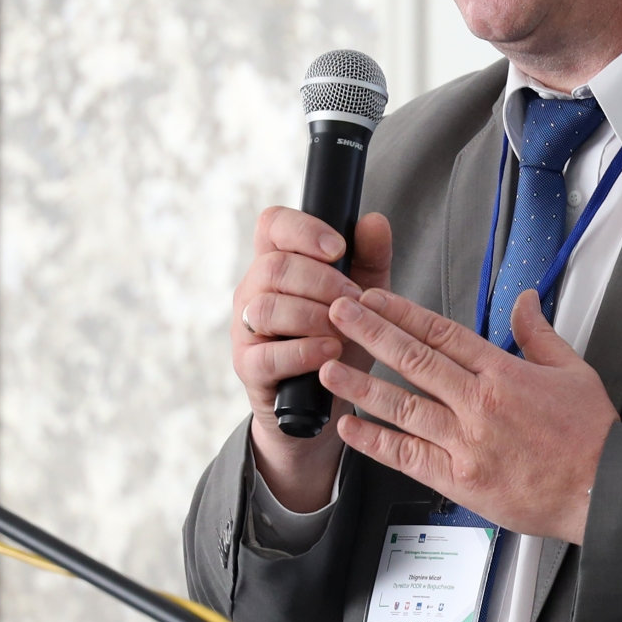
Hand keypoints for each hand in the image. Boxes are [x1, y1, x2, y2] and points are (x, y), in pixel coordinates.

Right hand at [232, 207, 392, 510]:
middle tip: (354, 301)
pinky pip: (268, 354)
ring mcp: (246, 329)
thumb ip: (371, 258)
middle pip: (274, 265)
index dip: (303, 229)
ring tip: (344, 330)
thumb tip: (374, 221)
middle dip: (322, 281)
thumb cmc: (343, 338)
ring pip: (267, 307)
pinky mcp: (248, 367)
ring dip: (313, 316)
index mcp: (279, 263)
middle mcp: (255, 290)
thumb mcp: (364, 297)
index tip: (339, 248)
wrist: (329, 400)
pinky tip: (331, 352)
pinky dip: (304, 351)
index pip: (273, 224)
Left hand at [319, 287, 617, 543]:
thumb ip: (539, 333)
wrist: (604, 488)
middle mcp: (480, 404)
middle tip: (340, 312)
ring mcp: (467, 442)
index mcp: (504, 373)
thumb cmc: (591, 436)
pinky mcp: (460, 479)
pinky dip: (375, 441)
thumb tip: (524, 300)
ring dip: (361, 384)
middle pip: (414, 360)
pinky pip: (408, 456)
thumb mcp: (572, 370)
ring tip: (330, 365)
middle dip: (371, 332)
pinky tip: (351, 427)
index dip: (402, 312)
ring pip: (403, 406)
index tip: (375, 298)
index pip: (442, 332)